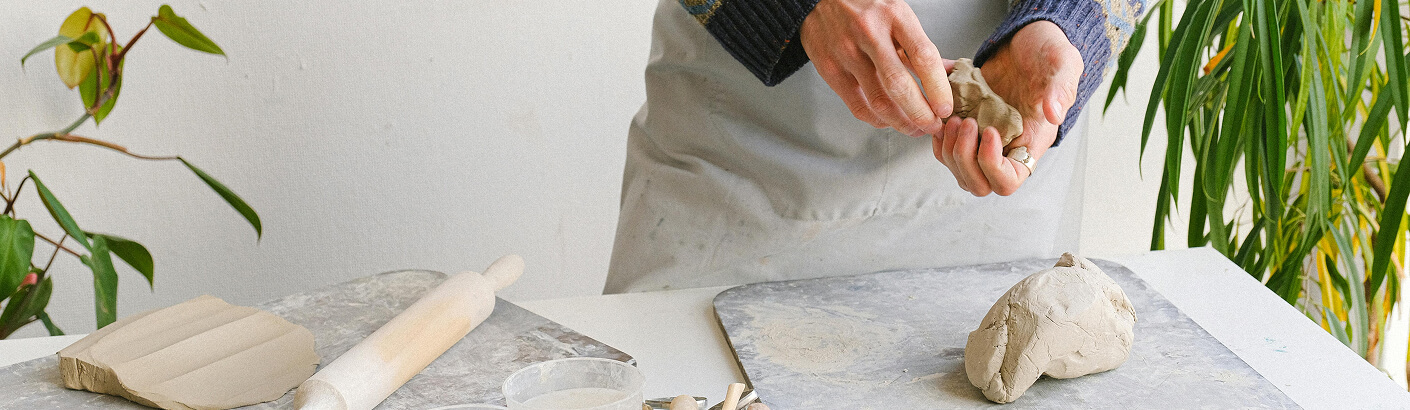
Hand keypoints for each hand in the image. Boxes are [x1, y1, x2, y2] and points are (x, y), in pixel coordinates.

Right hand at [800, 0, 951, 136]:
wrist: (820, 2)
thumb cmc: (865, 8)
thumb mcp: (898, 16)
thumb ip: (920, 46)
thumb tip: (950, 73)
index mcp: (894, 16)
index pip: (922, 56)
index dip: (938, 87)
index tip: (946, 108)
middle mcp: (869, 33)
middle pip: (899, 84)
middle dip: (921, 113)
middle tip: (933, 125)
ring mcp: (846, 53)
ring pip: (879, 101)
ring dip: (902, 122)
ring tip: (915, 128)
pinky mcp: (830, 70)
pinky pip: (858, 106)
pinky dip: (878, 120)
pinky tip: (889, 121)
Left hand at [933, 21, 1081, 195]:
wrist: (1026, 40)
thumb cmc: (1048, 53)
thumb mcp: (1062, 63)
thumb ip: (1061, 88)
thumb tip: (1053, 114)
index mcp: (1030, 141)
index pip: (1008, 181)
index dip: (991, 165)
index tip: (989, 131)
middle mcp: (1005, 147)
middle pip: (977, 183)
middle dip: (963, 158)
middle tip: (964, 122)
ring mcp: (982, 139)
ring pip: (956, 168)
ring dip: (947, 147)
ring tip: (952, 115)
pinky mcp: (965, 126)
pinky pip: (943, 146)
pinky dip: (937, 133)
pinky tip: (942, 108)